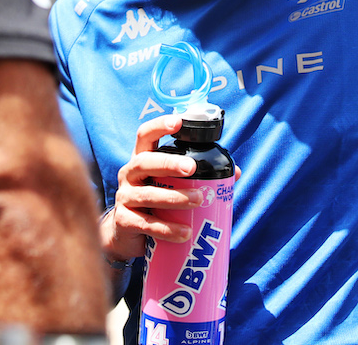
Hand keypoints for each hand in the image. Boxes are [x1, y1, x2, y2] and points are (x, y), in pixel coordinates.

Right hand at [100, 115, 200, 264]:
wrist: (126, 234)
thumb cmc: (154, 201)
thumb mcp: (169, 184)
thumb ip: (197, 175)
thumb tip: (233, 173)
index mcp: (142, 159)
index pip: (145, 135)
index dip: (159, 126)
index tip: (177, 122)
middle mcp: (129, 174)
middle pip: (144, 162)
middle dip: (168, 163)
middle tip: (192, 168)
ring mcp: (124, 197)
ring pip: (147, 194)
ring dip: (174, 197)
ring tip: (197, 200)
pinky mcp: (124, 221)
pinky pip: (146, 223)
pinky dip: (167, 228)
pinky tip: (185, 232)